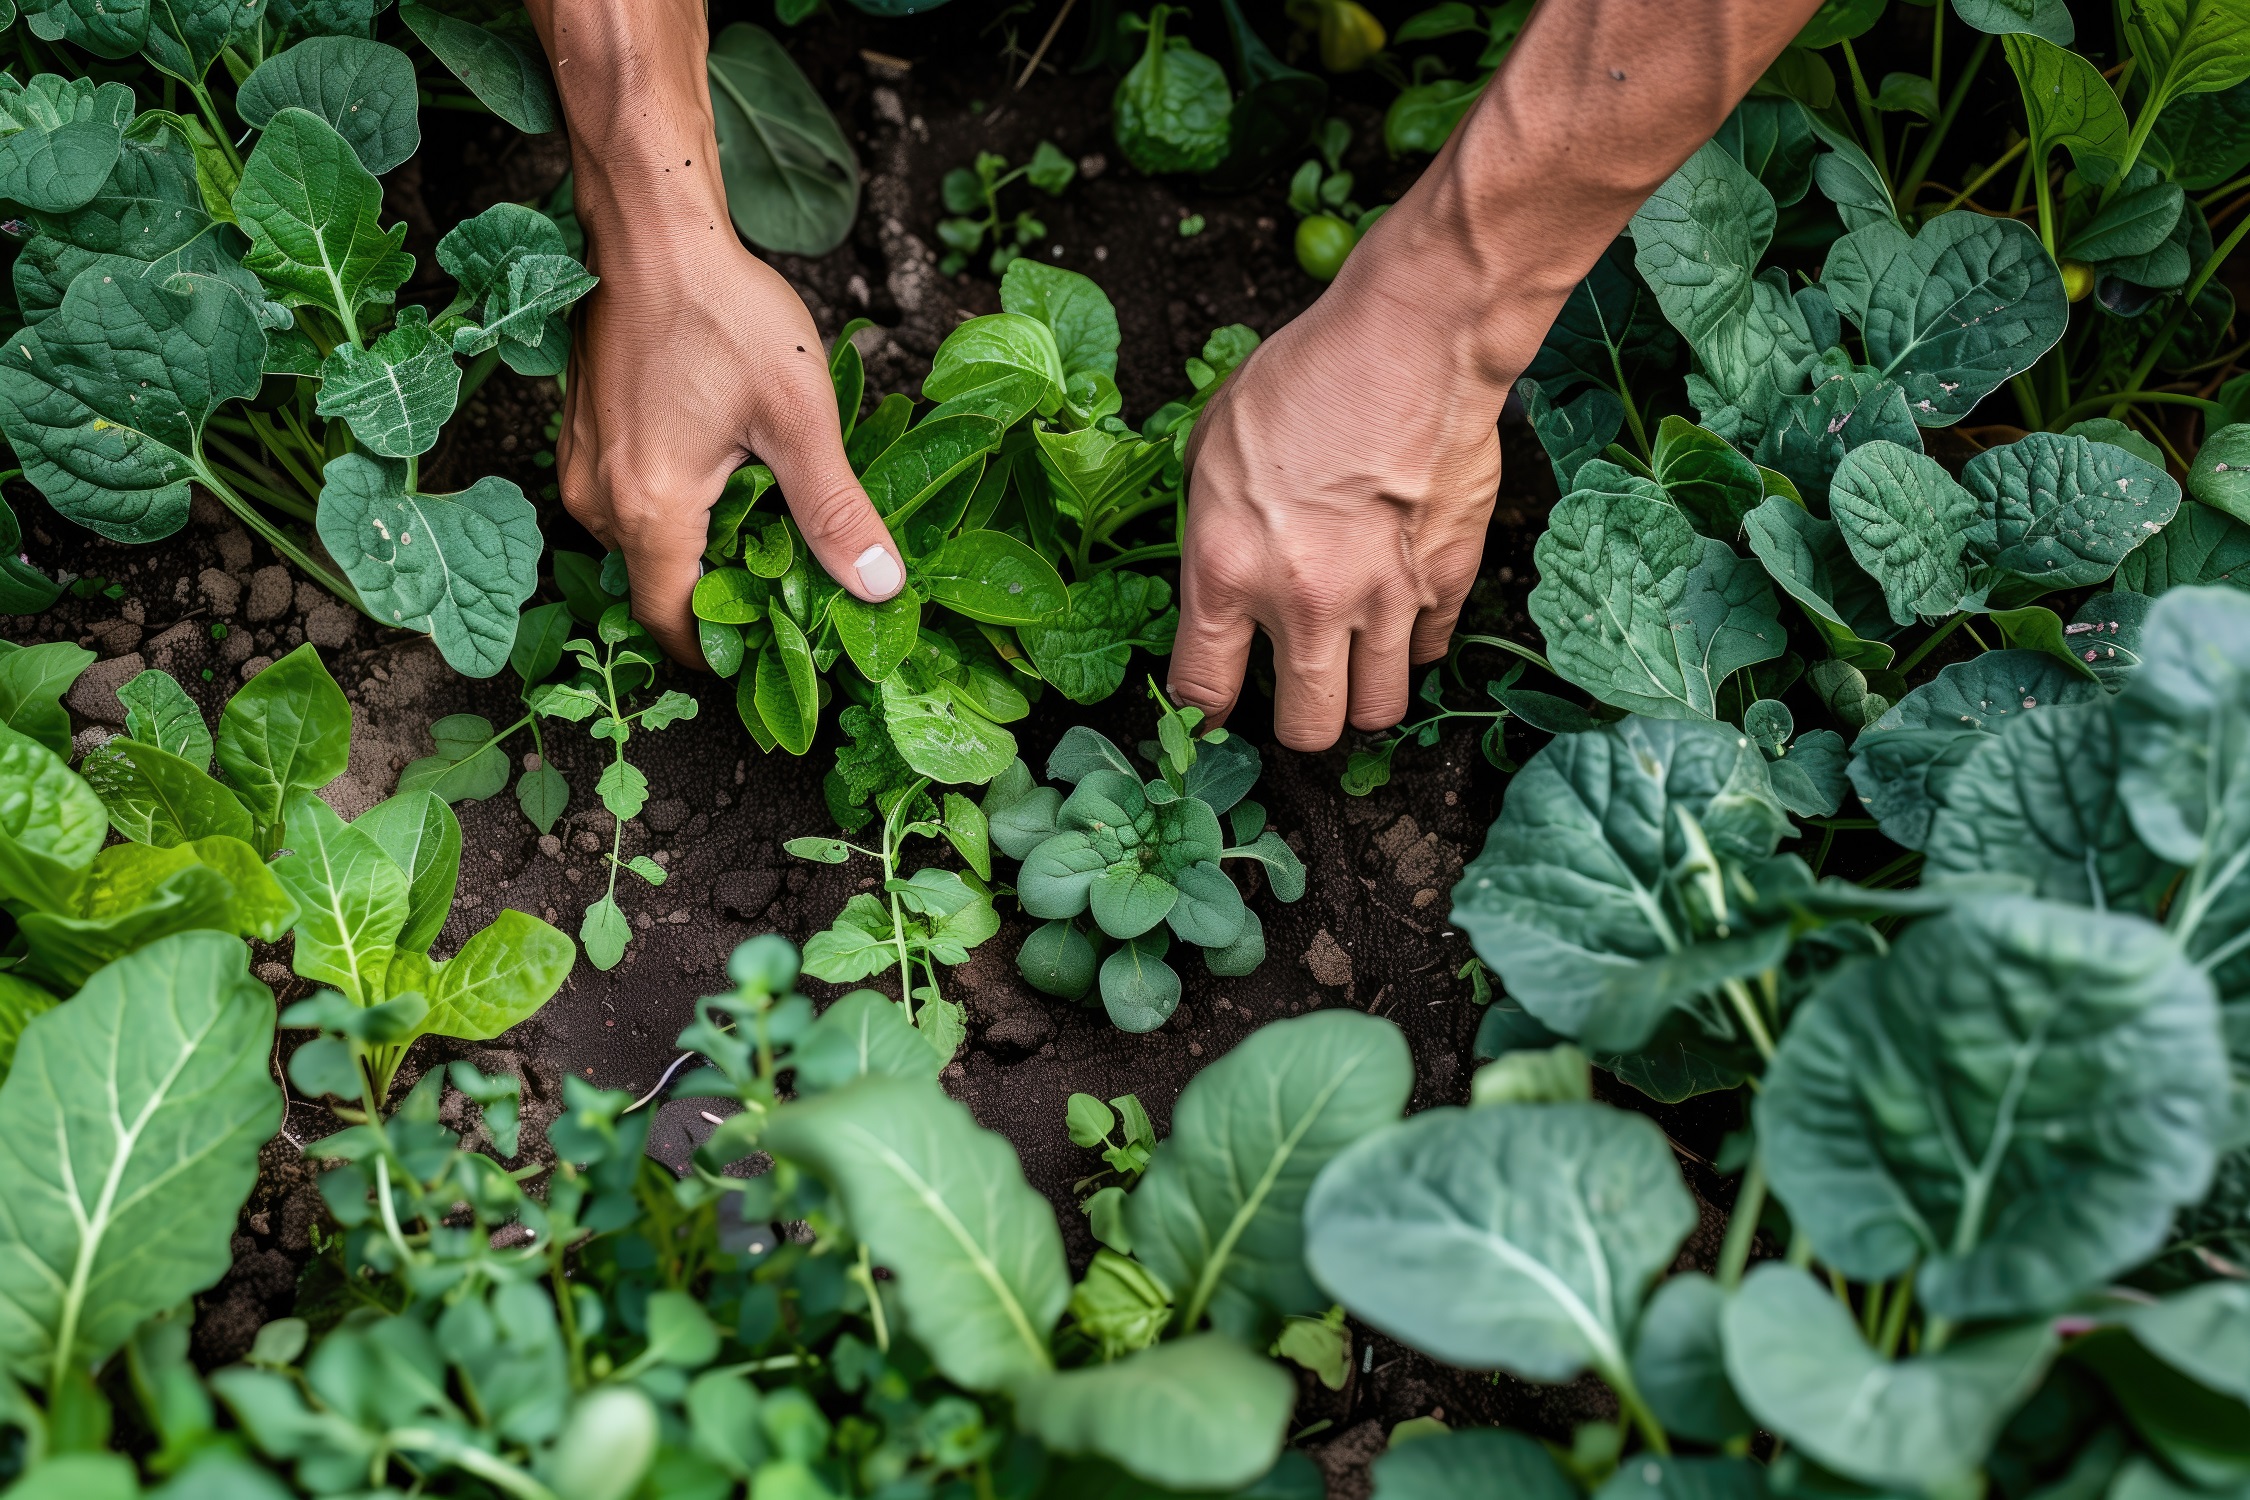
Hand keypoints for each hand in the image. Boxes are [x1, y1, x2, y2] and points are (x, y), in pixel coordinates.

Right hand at [557, 224, 901, 666]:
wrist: (652, 229)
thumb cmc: (723, 312)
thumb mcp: (800, 417)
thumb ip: (834, 511)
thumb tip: (879, 587)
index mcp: (648, 509)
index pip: (673, 623)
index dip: (724, 650)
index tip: (779, 648)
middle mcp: (598, 499)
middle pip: (658, 586)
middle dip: (723, 598)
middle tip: (793, 588)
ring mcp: (582, 466)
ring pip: (644, 544)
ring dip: (701, 550)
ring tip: (771, 533)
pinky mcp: (583, 435)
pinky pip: (628, 502)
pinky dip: (676, 510)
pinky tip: (732, 481)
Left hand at [1170, 225, 1520, 749]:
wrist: (1413, 341)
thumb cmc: (1307, 375)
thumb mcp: (1213, 439)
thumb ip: (1208, 521)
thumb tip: (1210, 562)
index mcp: (1228, 570)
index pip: (1203, 693)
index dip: (1205, 709)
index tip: (1214, 702)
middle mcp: (1304, 603)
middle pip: (1307, 730)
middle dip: (1299, 721)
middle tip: (1295, 688)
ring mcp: (1384, 601)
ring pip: (1378, 711)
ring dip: (1361, 694)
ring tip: (1352, 658)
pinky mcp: (1447, 581)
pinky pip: (1429, 653)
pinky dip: (1414, 644)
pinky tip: (1399, 609)